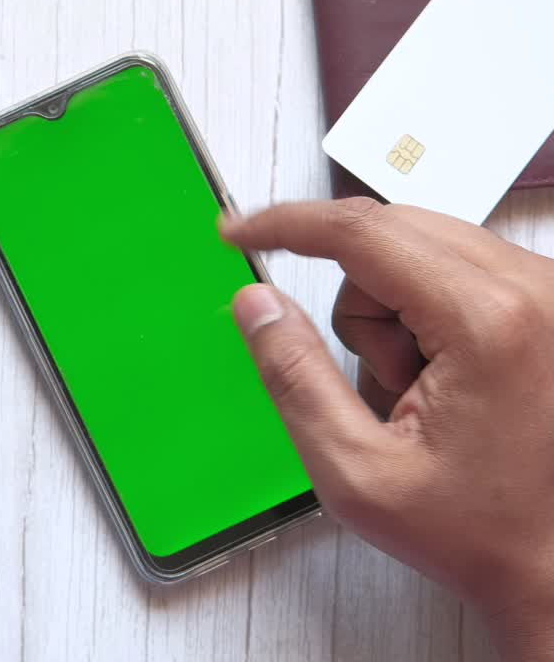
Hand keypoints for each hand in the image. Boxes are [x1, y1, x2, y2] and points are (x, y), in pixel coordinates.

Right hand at [221, 198, 553, 661]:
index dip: (285, 225)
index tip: (237, 233)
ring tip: (419, 398)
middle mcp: (534, 290)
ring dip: (394, 315)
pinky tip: (442, 382)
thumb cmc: (482, 533)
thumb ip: (294, 377)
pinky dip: (426, 316)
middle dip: (357, 303)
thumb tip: (256, 303)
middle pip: (390, 235)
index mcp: (488, 322)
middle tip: (377, 387)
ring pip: (420, 251)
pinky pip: (455, 271)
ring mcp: (548, 294)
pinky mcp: (548, 305)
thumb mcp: (356, 471)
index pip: (362, 233)